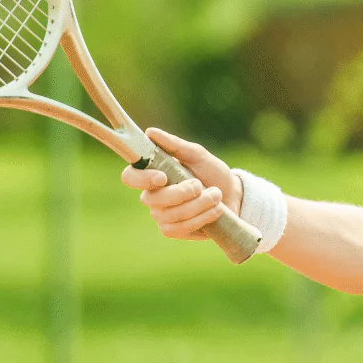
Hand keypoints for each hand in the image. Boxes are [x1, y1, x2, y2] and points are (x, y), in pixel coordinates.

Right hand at [120, 128, 242, 240]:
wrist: (232, 195)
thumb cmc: (211, 172)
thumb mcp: (197, 155)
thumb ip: (174, 145)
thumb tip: (150, 132)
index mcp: (153, 174)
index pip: (130, 177)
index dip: (141, 179)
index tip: (163, 177)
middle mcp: (152, 195)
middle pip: (152, 199)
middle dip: (181, 193)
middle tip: (201, 185)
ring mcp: (161, 215)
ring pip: (170, 215)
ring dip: (198, 205)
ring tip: (216, 196)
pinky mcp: (172, 230)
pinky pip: (179, 228)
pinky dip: (201, 218)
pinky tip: (215, 210)